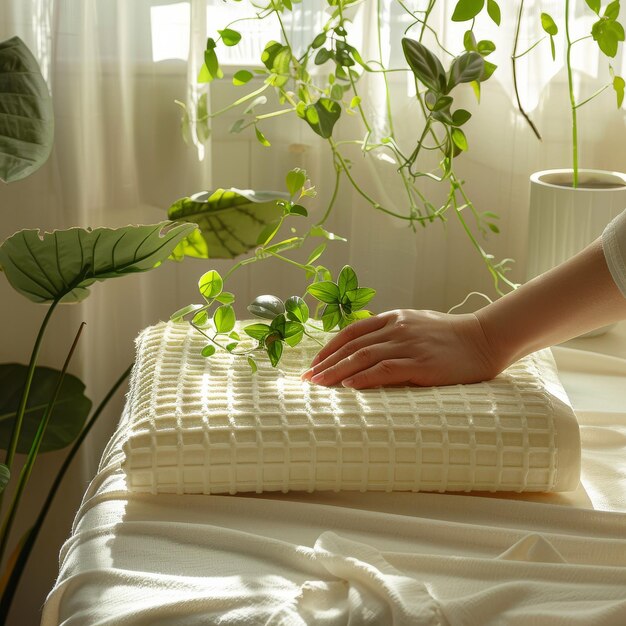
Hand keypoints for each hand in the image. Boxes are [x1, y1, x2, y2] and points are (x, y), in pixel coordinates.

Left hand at [301, 309, 501, 388]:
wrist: (485, 339)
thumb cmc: (451, 336)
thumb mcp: (418, 324)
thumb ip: (393, 332)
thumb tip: (368, 347)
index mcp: (395, 318)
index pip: (352, 332)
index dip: (330, 348)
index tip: (315, 363)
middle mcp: (398, 329)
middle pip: (353, 346)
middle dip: (327, 363)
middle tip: (308, 379)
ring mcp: (409, 345)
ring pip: (364, 357)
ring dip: (337, 372)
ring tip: (320, 385)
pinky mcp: (422, 364)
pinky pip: (386, 369)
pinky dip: (364, 377)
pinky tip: (349, 386)